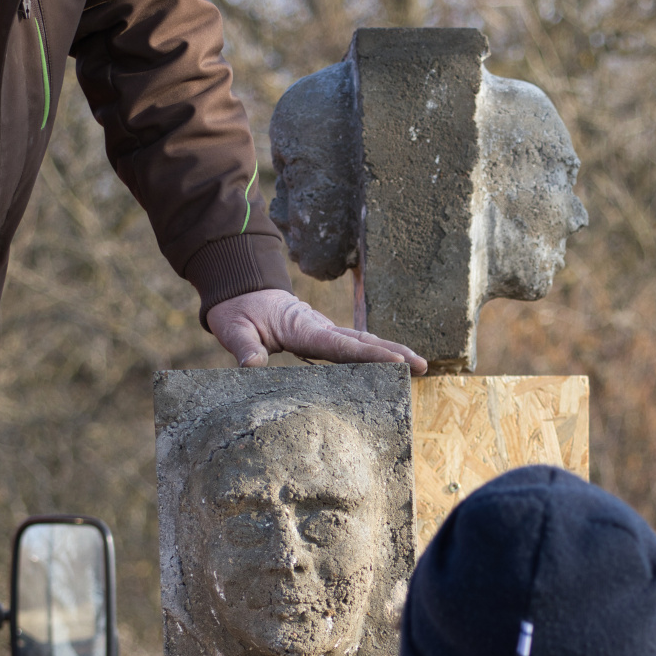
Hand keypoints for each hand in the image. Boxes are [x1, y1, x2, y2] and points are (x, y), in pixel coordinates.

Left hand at [207, 289, 427, 375]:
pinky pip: (352, 346)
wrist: (241, 289)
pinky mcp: (322, 336)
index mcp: (302, 327)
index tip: (395, 362)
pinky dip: (374, 354)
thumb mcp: (231, 327)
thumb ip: (243, 347)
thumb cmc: (237, 310)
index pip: (340, 345)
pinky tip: (391, 366)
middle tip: (423, 366)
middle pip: (362, 342)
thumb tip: (251, 366)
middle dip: (394, 353)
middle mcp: (319, 327)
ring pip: (362, 342)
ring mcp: (323, 330)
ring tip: (419, 366)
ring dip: (391, 352)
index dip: (369, 356)